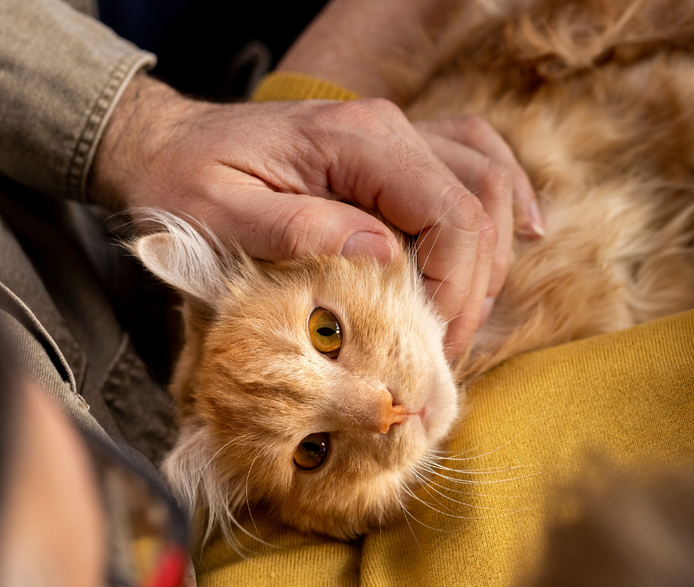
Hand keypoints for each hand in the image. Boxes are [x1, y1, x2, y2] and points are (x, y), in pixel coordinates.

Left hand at [89, 75, 514, 356]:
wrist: (170, 146)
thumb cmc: (186, 181)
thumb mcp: (221, 213)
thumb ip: (299, 228)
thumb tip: (382, 254)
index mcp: (356, 140)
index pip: (451, 214)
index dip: (457, 289)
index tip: (433, 346)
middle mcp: (389, 128)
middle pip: (481, 203)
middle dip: (476, 287)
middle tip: (445, 351)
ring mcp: (397, 135)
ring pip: (489, 182)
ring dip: (493, 254)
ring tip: (471, 319)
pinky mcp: (395, 153)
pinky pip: (474, 163)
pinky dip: (504, 198)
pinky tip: (523, 233)